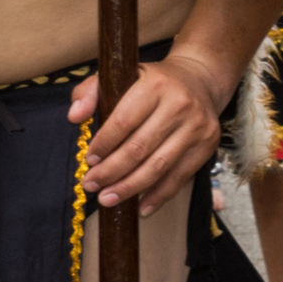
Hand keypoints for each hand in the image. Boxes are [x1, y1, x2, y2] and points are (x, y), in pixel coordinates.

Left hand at [72, 50, 226, 204]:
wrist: (199, 80)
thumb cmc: (152, 82)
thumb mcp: (121, 74)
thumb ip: (90, 92)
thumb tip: (75, 117)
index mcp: (155, 85)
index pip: (123, 121)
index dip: (104, 145)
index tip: (89, 161)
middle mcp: (179, 105)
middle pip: (140, 148)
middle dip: (111, 172)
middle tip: (92, 186)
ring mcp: (196, 127)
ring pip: (159, 166)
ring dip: (131, 188)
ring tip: (109, 199)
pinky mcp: (207, 145)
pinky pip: (180, 177)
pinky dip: (159, 196)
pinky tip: (141, 207)